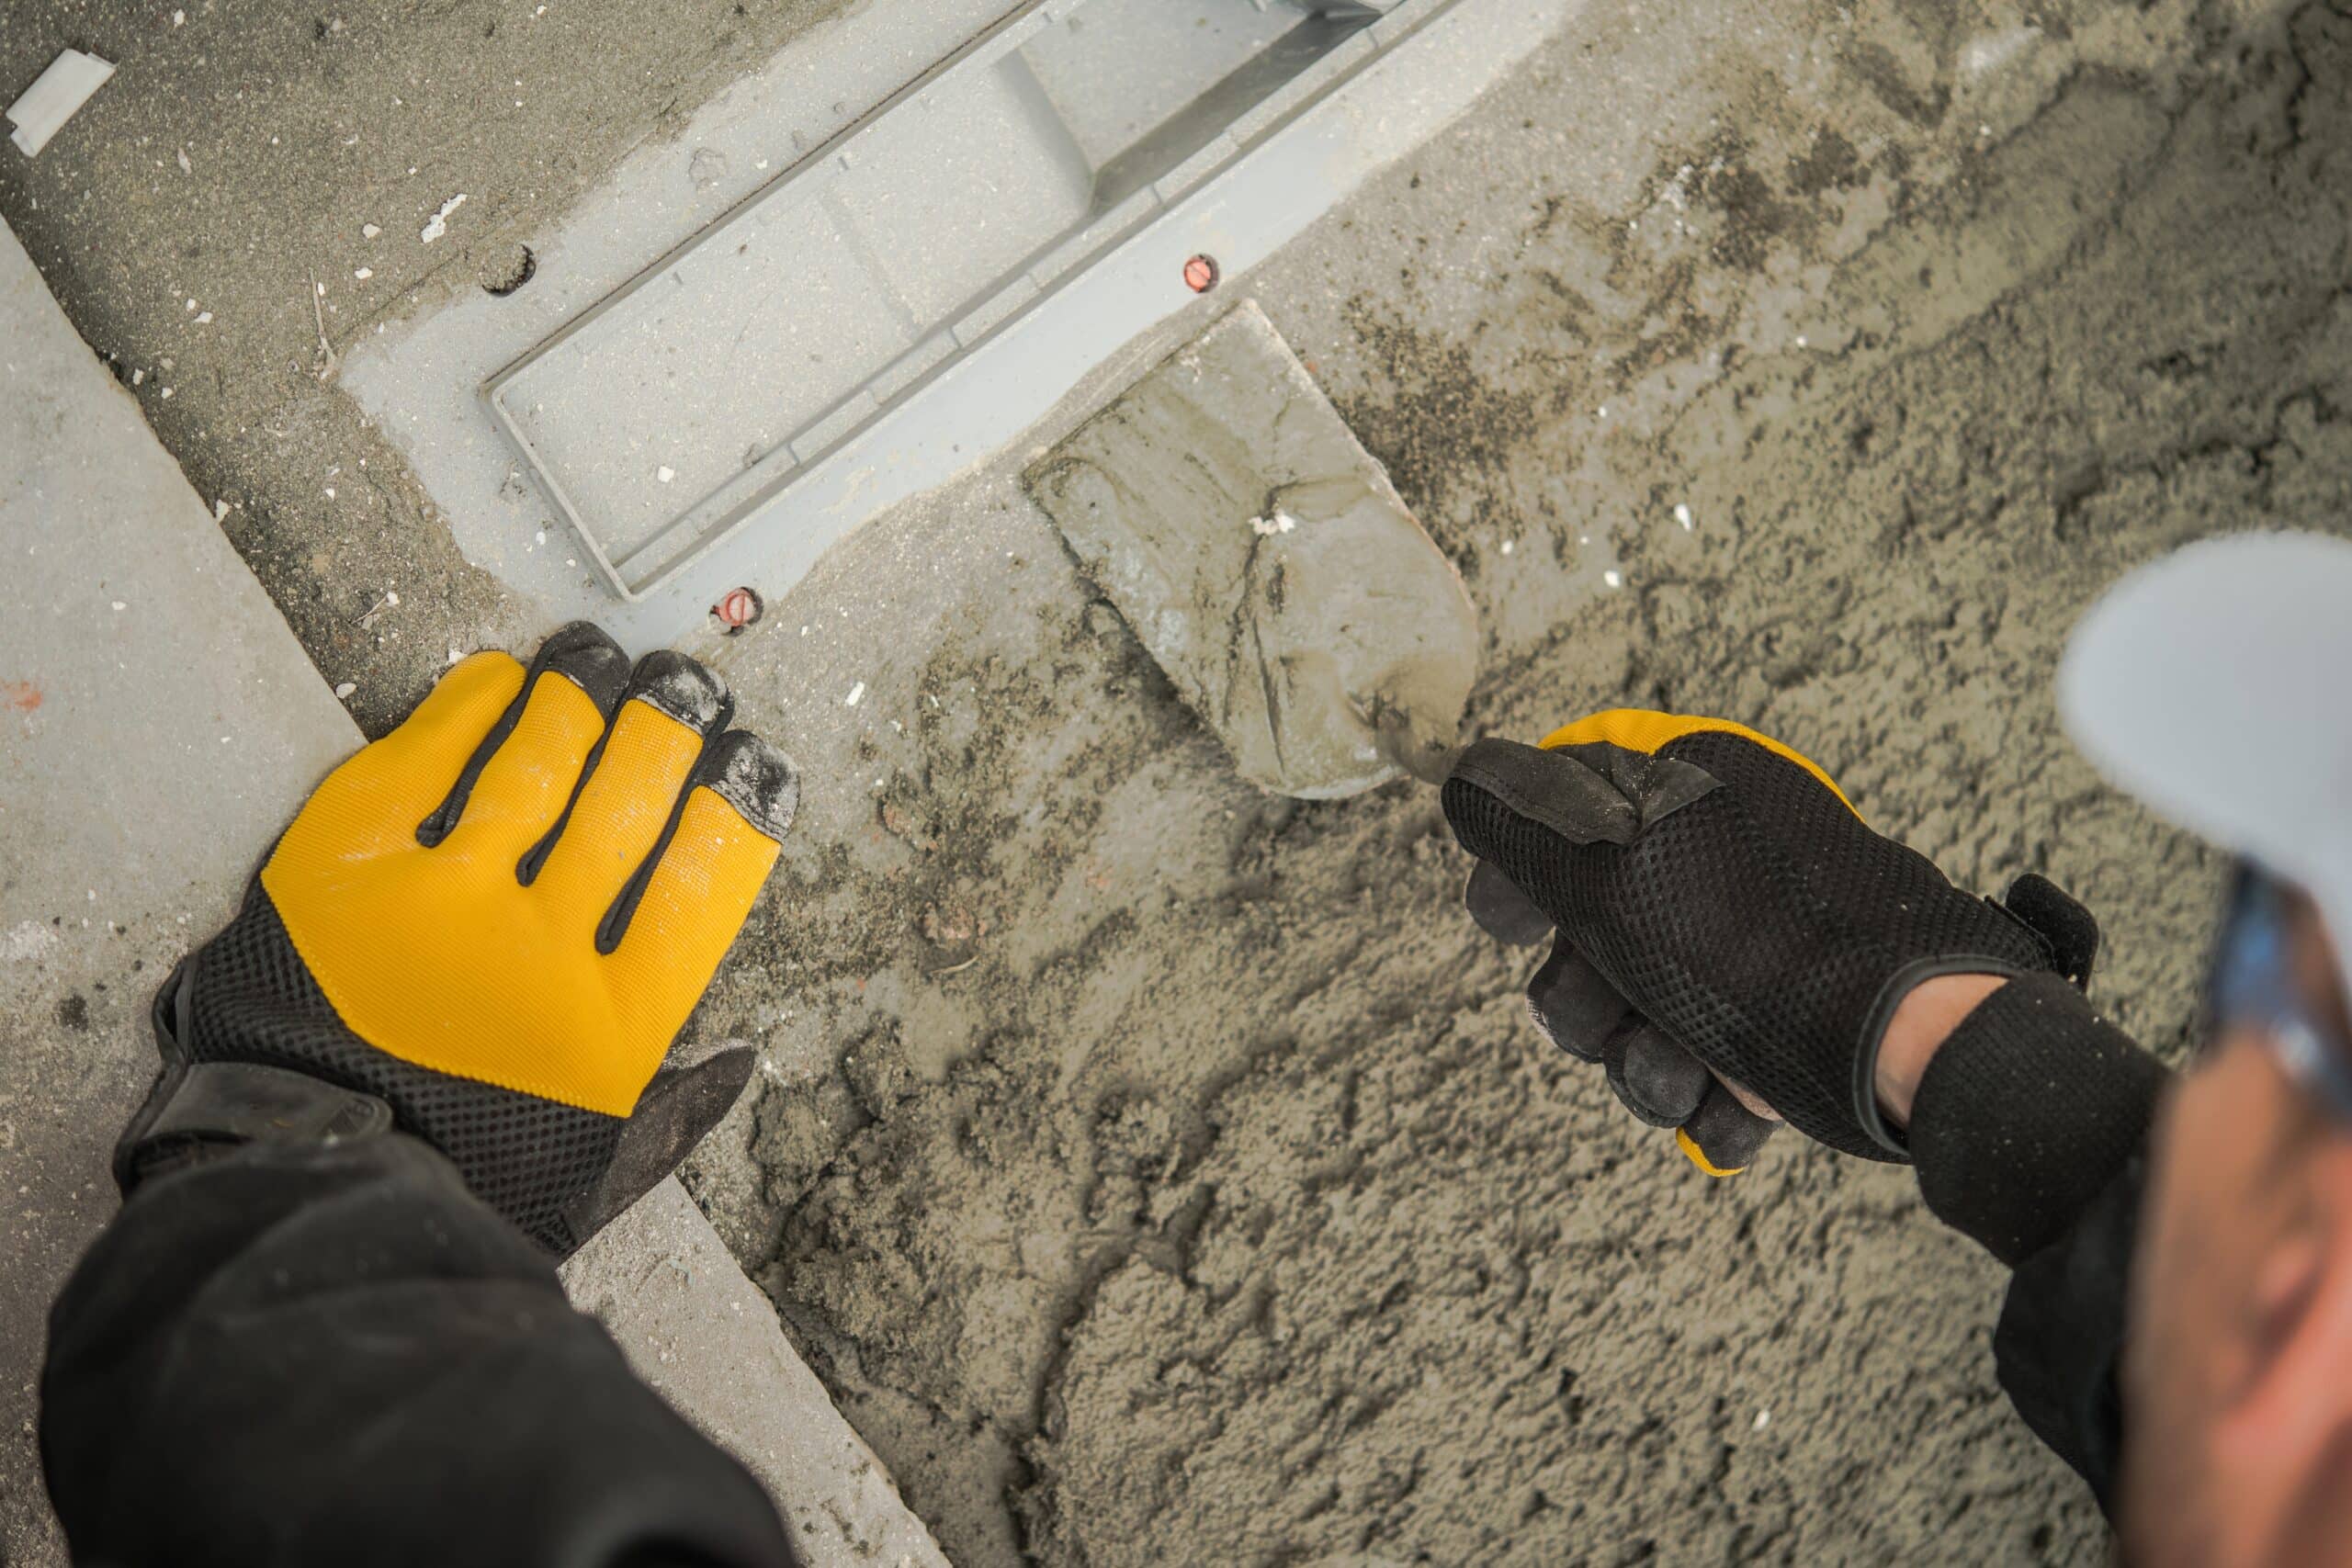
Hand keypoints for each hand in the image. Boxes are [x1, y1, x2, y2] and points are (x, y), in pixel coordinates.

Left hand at [117, 624, 797, 1255]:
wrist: (294, 1189)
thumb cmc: (456, 1184)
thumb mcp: (589, 1172)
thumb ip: (674, 1111)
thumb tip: (740, 1056)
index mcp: (614, 1028)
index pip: (704, 882)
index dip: (737, 807)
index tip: (754, 763)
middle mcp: (537, 952)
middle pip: (627, 805)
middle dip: (667, 729)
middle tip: (686, 686)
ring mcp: (438, 904)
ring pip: (535, 768)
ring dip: (579, 701)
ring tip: (602, 662)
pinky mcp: (345, 872)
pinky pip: (420, 763)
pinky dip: (470, 709)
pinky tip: (502, 679)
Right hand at [1445, 710, 2095, 1164]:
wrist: (1905, 1044)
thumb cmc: (1754, 944)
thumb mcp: (1609, 866)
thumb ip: (1522, 821)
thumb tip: (1464, 773)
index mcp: (1691, 791)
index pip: (1564, 809)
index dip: (1521, 881)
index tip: (1503, 924)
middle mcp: (1726, 860)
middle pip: (1592, 936)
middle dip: (1589, 1000)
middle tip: (1615, 1008)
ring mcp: (1763, 950)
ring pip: (1646, 1018)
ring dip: (1649, 1063)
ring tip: (1690, 1068)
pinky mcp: (1798, 1030)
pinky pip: (1714, 1072)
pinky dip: (1715, 1100)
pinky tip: (1737, 1101)